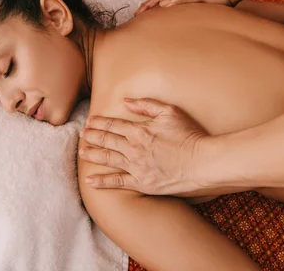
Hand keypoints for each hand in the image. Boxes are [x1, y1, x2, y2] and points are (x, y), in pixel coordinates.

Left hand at [79, 98, 208, 195]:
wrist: (202, 163)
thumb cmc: (189, 135)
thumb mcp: (170, 112)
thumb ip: (146, 105)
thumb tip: (126, 101)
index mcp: (139, 130)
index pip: (113, 124)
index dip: (99, 122)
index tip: (89, 121)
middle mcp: (133, 148)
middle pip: (106, 140)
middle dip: (91, 136)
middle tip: (81, 134)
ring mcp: (135, 167)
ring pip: (107, 159)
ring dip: (92, 154)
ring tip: (81, 152)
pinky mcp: (141, 183)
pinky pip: (117, 182)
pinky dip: (102, 182)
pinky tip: (90, 181)